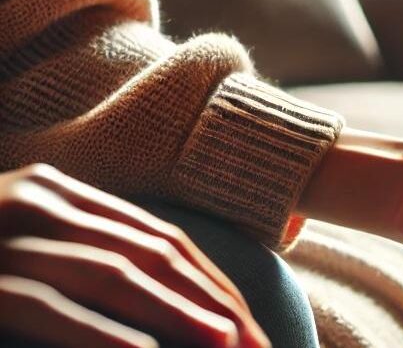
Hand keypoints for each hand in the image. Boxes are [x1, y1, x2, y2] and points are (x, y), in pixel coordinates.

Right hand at [0, 164, 268, 347]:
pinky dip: (102, 334)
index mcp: (60, 193)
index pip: (158, 236)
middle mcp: (40, 204)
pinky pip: (47, 308)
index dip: (210, 281)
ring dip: (176, 313)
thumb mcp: (30, 247)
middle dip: (210, 301)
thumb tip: (169, 296)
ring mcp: (6, 237)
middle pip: (149, 253)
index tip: (249, 322)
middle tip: (256, 343)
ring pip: (112, 275)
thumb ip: (86, 254)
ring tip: (225, 344)